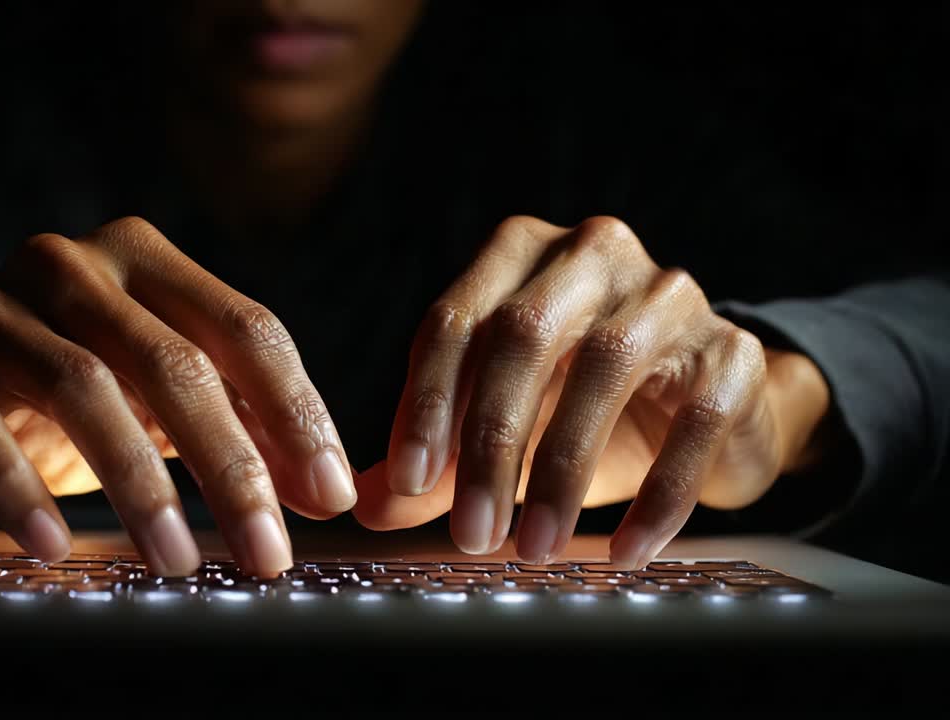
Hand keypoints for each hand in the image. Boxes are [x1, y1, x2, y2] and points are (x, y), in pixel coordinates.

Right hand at [0, 217, 355, 574]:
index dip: (296, 412)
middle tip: (268, 551)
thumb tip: (318, 490)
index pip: (244, 327)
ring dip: (140, 485)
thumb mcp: (148, 400)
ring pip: (83, 387)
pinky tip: (54, 546)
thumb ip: (230, 424)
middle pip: (172, 361)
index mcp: (141, 261)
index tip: (330, 495)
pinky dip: (16, 488)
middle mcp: (69, 265)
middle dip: (232, 464)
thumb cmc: (47, 399)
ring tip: (179, 561)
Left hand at [352, 216, 829, 566]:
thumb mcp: (506, 425)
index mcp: (519, 255)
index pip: (455, 320)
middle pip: (521, 337)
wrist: (711, 408)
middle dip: (489, 444)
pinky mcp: (732, 351)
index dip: (425, 402)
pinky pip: (693, 420)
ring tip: (536, 547)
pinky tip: (624, 551)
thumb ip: (437, 458)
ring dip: (562, 470)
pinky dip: (657, 495)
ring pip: (603, 368)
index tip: (409, 483)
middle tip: (473, 533)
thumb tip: (369, 504)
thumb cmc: (587, 408)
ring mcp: (668, 293)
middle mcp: (591, 253)